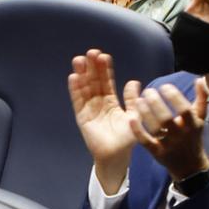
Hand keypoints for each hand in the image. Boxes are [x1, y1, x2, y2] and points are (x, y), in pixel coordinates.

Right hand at [67, 49, 136, 187]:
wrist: (116, 156)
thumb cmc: (127, 139)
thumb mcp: (134, 116)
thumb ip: (133, 100)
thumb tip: (134, 81)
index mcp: (111, 101)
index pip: (107, 81)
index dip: (105, 69)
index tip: (104, 56)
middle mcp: (98, 103)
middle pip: (94, 81)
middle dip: (92, 67)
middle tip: (91, 52)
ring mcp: (89, 109)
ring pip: (84, 88)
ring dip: (81, 74)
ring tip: (79, 60)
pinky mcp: (82, 117)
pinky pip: (78, 101)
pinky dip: (75, 89)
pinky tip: (74, 77)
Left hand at [128, 78, 208, 182]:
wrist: (189, 165)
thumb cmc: (193, 136)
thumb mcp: (200, 118)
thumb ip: (202, 98)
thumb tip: (200, 79)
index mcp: (192, 125)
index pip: (184, 109)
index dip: (174, 96)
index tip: (164, 86)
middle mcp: (180, 135)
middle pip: (166, 118)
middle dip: (156, 103)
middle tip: (148, 91)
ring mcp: (168, 145)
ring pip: (155, 128)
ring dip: (145, 113)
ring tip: (139, 100)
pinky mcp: (157, 153)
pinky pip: (145, 141)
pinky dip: (138, 131)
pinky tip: (131, 118)